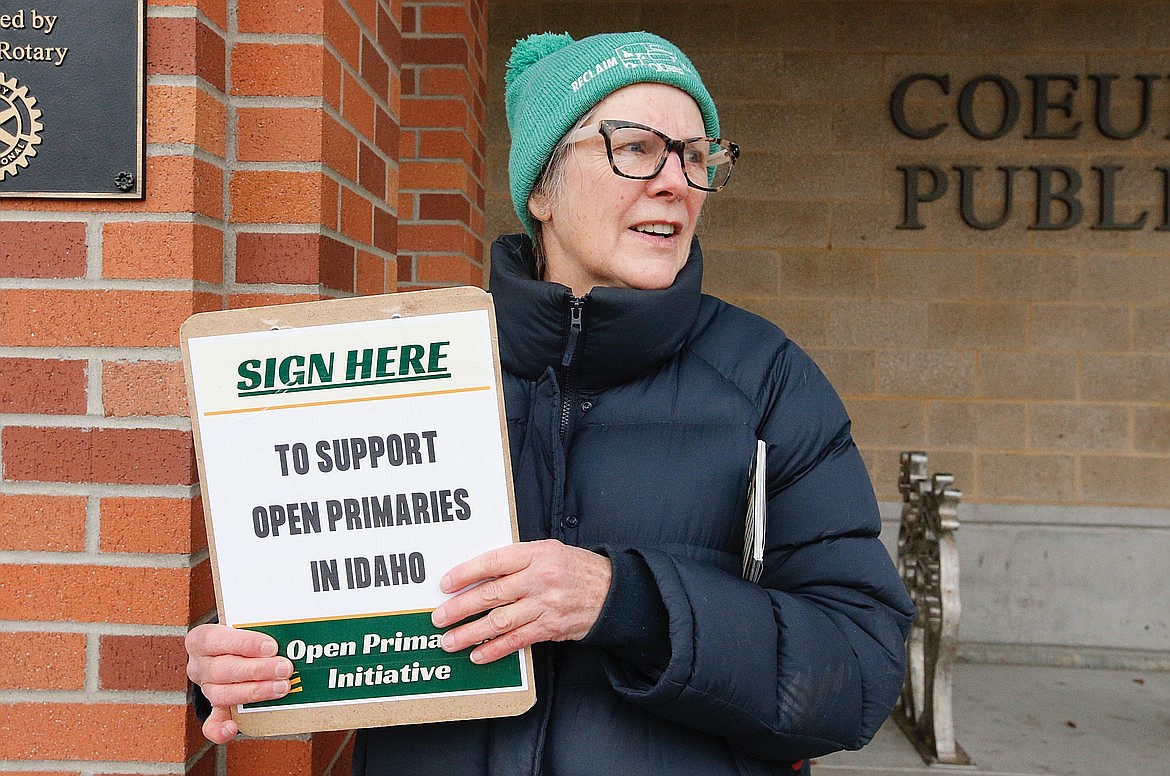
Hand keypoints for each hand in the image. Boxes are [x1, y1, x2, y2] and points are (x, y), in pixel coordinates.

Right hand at [185, 623, 293, 742]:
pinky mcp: (214, 709)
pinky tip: (233, 729)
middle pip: (223, 669)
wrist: (231, 651)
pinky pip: (211, 724)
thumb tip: (289, 626)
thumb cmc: (242, 634)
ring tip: (282, 688)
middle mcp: (199, 665)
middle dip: (257, 670)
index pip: (217, 640)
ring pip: (223, 694)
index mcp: (201, 640)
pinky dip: (220, 730)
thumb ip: (258, 625)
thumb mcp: (243, 623)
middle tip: (284, 668)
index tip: (271, 646)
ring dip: (255, 692)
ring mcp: (206, 689)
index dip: (244, 644)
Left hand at [430, 539, 611, 664]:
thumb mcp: (548, 551)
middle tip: (438, 618)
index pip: (493, 562)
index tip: (445, 584)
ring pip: (500, 621)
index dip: (466, 573)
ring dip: (471, 633)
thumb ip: (518, 560)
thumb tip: (479, 575)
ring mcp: (545, 605)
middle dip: (460, 608)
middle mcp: (539, 578)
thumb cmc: (575, 569)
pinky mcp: (551, 627)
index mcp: (536, 554)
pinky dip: (495, 649)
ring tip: (450, 641)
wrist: (611, 591)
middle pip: (491, 594)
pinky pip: (518, 640)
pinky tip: (478, 655)